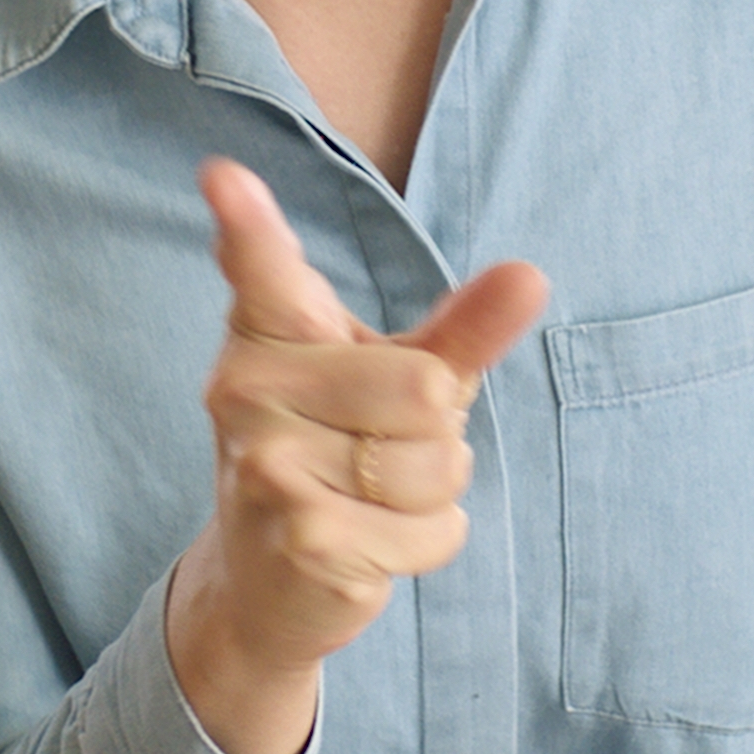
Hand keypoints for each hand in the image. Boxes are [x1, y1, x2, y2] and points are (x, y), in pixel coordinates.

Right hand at [166, 157, 547, 753]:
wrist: (272, 578)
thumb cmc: (341, 448)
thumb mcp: (401, 375)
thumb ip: (461, 327)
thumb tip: (531, 274)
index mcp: (267, 330)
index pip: (262, 267)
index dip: (246, 221)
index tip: (222, 175)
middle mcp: (247, 388)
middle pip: (424, 388)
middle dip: (438, 430)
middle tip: (382, 444)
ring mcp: (267, 463)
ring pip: (433, 464)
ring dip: (435, 492)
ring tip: (375, 495)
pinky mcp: (301, 536)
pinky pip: (430, 529)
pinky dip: (429, 542)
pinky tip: (375, 542)